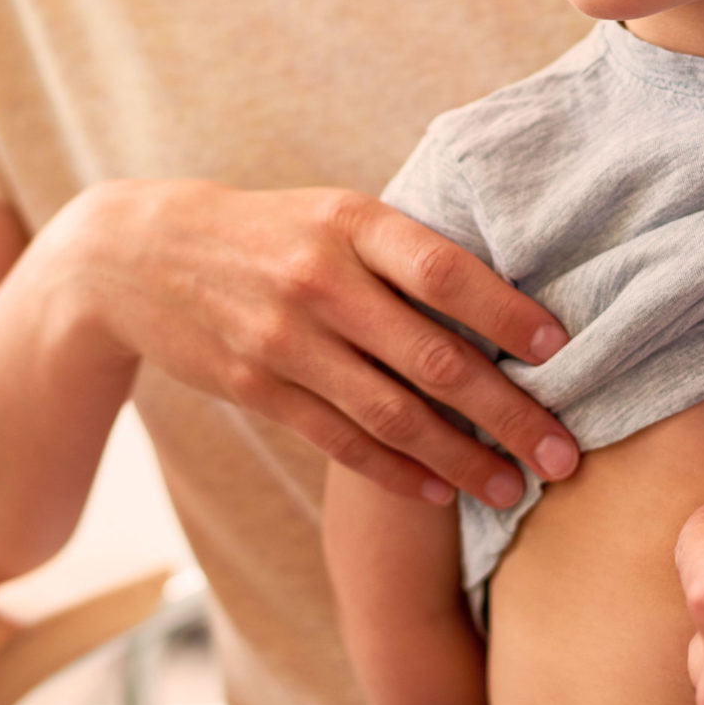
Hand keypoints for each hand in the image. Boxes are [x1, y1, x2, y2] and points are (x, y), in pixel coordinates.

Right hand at [45, 179, 576, 506]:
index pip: (446, 272)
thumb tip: (511, 298)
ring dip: (462, 460)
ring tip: (513, 489)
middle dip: (510, 414)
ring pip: (392, 414)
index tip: (564, 351)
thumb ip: (403, 249)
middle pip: (434, 359)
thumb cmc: (268, 231)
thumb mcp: (331, 212)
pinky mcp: (256, 388)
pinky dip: (396, 472)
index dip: (509, 314)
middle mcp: (320, 281)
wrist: (138, 256)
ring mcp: (284, 340)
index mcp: (350, 222)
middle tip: (565, 454)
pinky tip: (438, 492)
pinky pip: (341, 442)